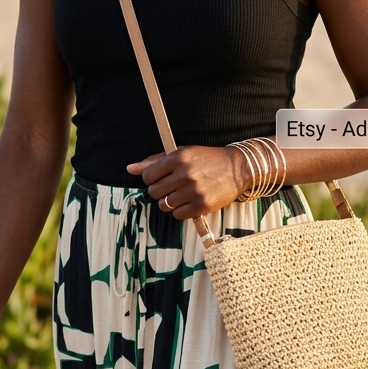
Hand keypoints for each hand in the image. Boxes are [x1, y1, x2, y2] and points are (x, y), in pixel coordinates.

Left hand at [126, 145, 249, 219]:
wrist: (237, 169)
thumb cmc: (206, 160)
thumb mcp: (182, 153)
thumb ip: (154, 161)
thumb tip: (130, 169)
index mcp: (178, 158)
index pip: (148, 176)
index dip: (151, 179)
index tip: (160, 179)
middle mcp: (185, 174)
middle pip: (154, 192)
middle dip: (159, 192)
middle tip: (172, 187)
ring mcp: (194, 191)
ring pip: (164, 205)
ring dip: (169, 203)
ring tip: (181, 195)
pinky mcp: (202, 206)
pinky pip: (178, 215)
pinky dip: (180, 211)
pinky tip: (189, 203)